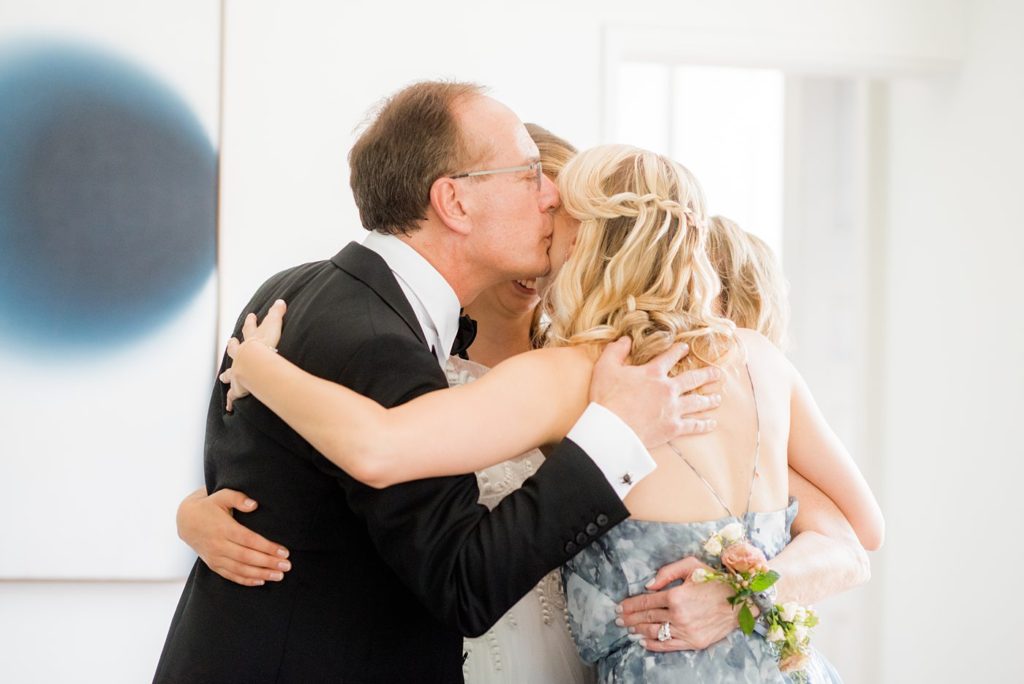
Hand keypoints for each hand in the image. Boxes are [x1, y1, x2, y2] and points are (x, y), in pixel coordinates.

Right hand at [176, 487, 290, 586]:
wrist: (186, 521)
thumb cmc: (209, 506)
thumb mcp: (222, 495)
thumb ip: (238, 497)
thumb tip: (254, 504)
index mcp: (224, 528)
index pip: (249, 540)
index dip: (268, 547)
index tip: (284, 551)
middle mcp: (219, 545)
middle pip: (247, 557)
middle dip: (269, 563)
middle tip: (287, 566)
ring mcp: (215, 557)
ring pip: (240, 570)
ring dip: (261, 574)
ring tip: (279, 576)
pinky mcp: (213, 565)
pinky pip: (231, 576)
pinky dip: (246, 580)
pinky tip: (261, 581)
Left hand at [221, 299, 286, 410]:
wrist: (253, 364)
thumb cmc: (265, 347)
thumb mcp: (272, 326)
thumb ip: (277, 314)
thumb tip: (280, 300)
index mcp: (249, 343)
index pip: (249, 330)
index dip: (250, 323)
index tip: (250, 317)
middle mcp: (240, 357)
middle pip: (234, 350)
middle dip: (233, 346)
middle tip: (230, 342)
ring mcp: (237, 373)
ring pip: (230, 373)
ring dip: (227, 375)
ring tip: (223, 378)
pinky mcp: (238, 388)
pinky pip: (234, 397)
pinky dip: (231, 402)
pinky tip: (228, 408)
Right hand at [590, 338, 721, 448]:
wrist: (612, 428)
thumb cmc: (607, 398)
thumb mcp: (605, 368)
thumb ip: (615, 350)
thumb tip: (625, 339)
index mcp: (653, 372)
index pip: (670, 357)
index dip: (678, 351)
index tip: (685, 348)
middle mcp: (668, 389)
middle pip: (692, 379)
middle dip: (706, 375)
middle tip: (718, 373)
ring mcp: (673, 409)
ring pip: (697, 402)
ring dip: (709, 399)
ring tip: (718, 397)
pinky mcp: (673, 428)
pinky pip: (693, 425)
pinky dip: (704, 424)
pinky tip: (712, 423)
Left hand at [617, 557, 736, 650]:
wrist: (742, 601)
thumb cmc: (716, 580)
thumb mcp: (691, 565)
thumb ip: (667, 572)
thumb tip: (648, 585)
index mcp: (676, 595)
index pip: (646, 602)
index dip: (630, 605)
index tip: (619, 607)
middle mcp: (679, 615)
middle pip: (647, 617)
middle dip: (630, 618)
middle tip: (618, 619)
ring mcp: (686, 631)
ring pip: (655, 632)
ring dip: (639, 631)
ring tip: (629, 629)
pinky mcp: (694, 642)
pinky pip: (669, 645)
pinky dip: (654, 644)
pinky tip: (644, 641)